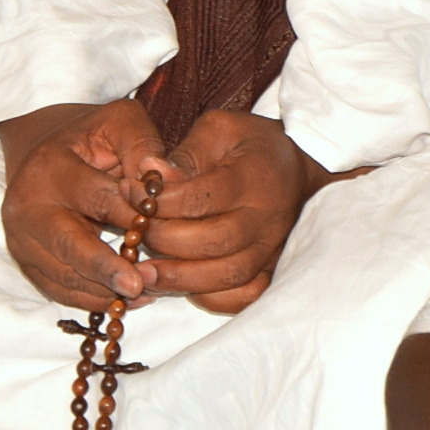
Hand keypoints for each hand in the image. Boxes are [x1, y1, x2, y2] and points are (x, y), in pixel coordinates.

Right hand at [0, 99, 164, 310]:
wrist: (46, 147)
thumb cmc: (94, 135)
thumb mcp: (122, 123)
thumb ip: (145, 146)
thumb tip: (168, 178)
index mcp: (49, 167)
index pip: (96, 199)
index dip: (130, 217)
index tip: (158, 233)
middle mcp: (27, 205)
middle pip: (67, 244)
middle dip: (104, 268)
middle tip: (137, 286)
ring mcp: (22, 237)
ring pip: (60, 274)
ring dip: (101, 290)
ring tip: (143, 296)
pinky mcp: (26, 260)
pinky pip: (56, 287)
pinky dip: (88, 298)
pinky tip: (122, 302)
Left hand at [137, 109, 327, 311]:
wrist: (299, 167)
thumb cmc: (251, 146)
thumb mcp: (219, 131)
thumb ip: (184, 155)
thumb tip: (147, 173)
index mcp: (254, 177)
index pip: (199, 199)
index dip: (157, 202)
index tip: (130, 192)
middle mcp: (268, 217)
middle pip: (214, 241)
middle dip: (164, 241)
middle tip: (132, 235)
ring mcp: (272, 246)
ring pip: (228, 274)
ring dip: (180, 278)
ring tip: (144, 273)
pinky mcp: (271, 267)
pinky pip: (245, 295)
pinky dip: (211, 298)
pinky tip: (181, 286)